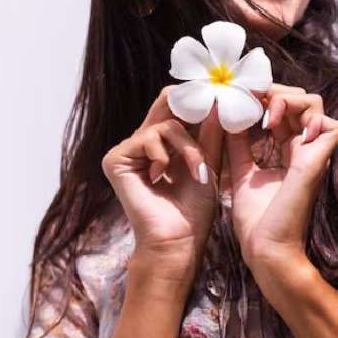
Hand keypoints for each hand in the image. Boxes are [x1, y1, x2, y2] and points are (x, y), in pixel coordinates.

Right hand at [101, 88, 224, 280]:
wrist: (178, 240)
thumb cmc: (194, 210)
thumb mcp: (208, 163)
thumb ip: (211, 132)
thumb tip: (218, 99)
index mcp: (164, 144)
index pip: (177, 108)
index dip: (197, 101)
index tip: (221, 96)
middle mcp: (143, 144)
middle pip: (166, 104)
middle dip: (192, 110)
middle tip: (213, 107)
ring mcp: (128, 151)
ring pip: (165, 123)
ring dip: (188, 147)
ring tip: (197, 171)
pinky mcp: (115, 159)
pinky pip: (148, 137)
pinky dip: (165, 155)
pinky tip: (162, 177)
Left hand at [224, 84, 337, 274]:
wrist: (264, 248)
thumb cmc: (255, 221)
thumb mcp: (241, 172)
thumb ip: (238, 144)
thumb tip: (227, 115)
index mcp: (287, 151)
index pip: (285, 108)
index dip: (266, 97)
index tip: (242, 99)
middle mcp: (303, 149)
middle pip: (302, 99)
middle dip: (275, 92)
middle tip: (251, 103)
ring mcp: (313, 154)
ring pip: (316, 104)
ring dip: (288, 100)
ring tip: (265, 118)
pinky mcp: (318, 163)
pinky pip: (334, 126)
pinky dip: (312, 119)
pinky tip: (279, 130)